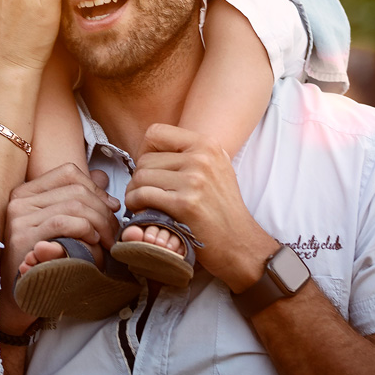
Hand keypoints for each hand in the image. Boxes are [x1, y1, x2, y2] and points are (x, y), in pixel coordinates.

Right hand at [0, 164, 121, 332]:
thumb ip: (78, 199)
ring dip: (99, 222)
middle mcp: (19, 200)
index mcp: (27, 191)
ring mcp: (19, 218)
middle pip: (75, 190)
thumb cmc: (45, 259)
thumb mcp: (63, 224)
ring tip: (105, 240)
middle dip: (103, 210)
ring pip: (73, 205)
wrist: (21, 293)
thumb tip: (102, 177)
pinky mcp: (22, 238)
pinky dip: (84, 229)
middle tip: (113, 231)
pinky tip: (92, 242)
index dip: (95, 188)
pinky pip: (63, 223)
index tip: (110, 207)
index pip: (68, 173)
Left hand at [123, 122, 278, 291]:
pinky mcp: (185, 204)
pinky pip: (143, 195)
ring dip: (134, 192)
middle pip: (146, 158)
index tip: (149, 167)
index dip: (145, 150)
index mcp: (207, 145)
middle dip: (139, 177)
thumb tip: (151, 147)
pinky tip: (140, 210)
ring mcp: (194, 180)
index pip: (156, 132)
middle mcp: (202, 158)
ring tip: (141, 202)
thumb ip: (190, 152)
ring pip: (141, 177)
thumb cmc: (223, 209)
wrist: (240, 242)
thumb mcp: (216, 167)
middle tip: (143, 192)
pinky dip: (134, 203)